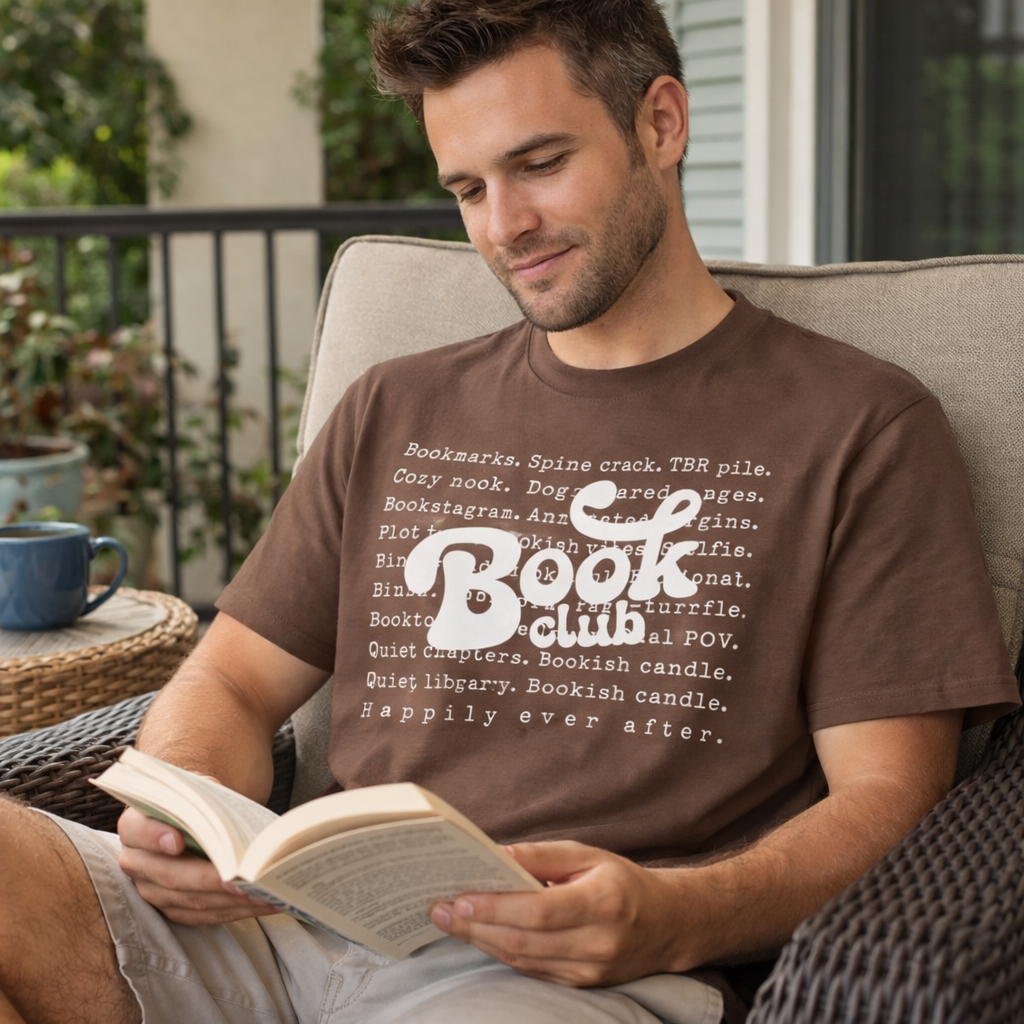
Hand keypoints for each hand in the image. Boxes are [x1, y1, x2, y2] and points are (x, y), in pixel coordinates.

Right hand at [117, 807, 277, 925]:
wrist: (193, 816)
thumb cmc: (196, 801)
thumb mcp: (196, 790)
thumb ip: (203, 801)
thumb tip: (231, 819)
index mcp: (135, 825)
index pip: (138, 831)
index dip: (155, 837)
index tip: (178, 841)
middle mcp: (137, 862)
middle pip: (170, 875)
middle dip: (208, 879)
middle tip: (240, 879)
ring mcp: (152, 891)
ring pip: (190, 901)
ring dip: (230, 900)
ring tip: (265, 892)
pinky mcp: (172, 910)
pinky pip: (204, 916)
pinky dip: (236, 910)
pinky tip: (263, 902)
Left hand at [429, 841, 685, 986]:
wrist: (668, 925)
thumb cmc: (622, 881)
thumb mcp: (587, 854)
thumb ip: (540, 857)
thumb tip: (494, 855)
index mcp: (602, 903)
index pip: (539, 911)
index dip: (495, 907)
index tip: (459, 897)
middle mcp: (597, 943)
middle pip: (523, 941)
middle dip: (475, 926)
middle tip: (438, 910)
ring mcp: (589, 971)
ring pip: (522, 960)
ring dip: (481, 941)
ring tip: (449, 921)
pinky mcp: (581, 985)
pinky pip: (532, 969)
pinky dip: (501, 952)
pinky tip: (479, 934)